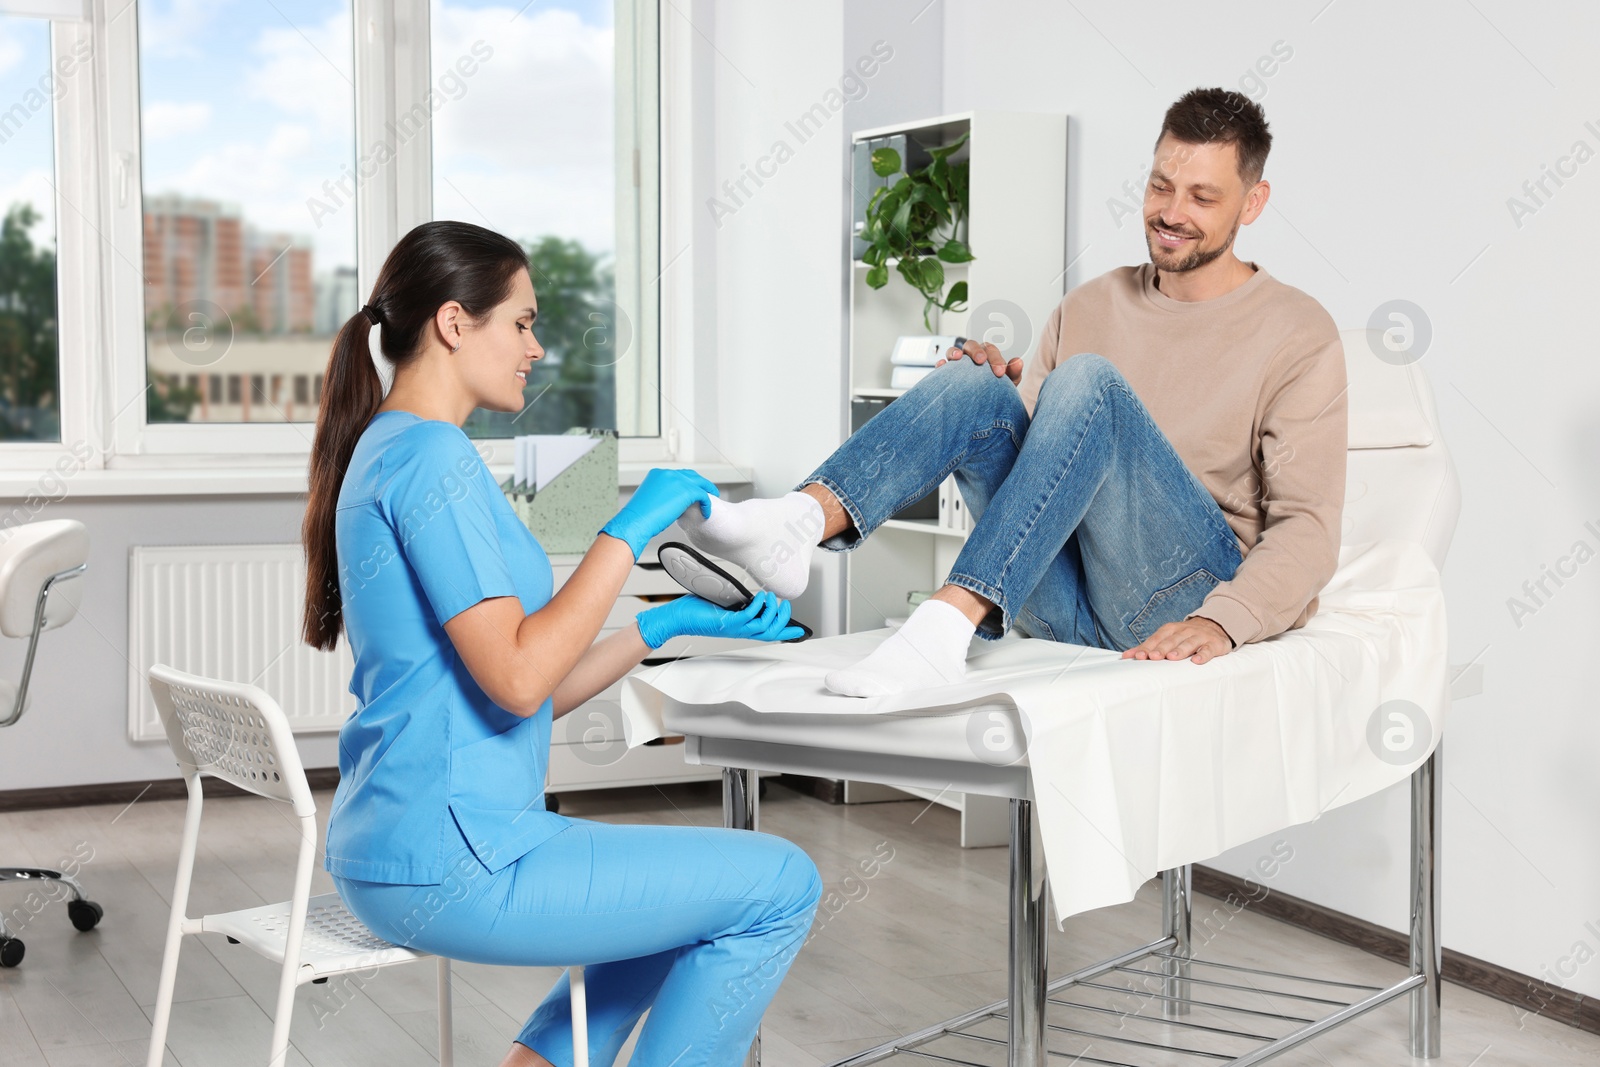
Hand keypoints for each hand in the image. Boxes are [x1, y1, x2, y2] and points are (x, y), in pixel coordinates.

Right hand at [600, 468, 720, 558]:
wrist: (636, 521)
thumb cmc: (639, 516)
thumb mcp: (650, 498)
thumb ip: (662, 494)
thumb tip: (673, 501)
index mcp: (657, 474)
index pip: (677, 475)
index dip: (687, 483)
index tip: (692, 491)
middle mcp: (668, 473)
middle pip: (690, 475)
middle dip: (699, 484)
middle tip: (707, 492)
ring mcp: (678, 480)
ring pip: (699, 483)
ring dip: (707, 491)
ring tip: (712, 499)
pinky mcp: (686, 491)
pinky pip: (703, 495)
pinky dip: (707, 504)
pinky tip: (706, 512)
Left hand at [636, 591, 805, 649]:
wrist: (677, 618)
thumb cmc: (695, 611)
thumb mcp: (723, 605)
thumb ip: (737, 602)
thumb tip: (748, 594)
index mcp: (740, 628)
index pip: (767, 634)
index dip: (784, 632)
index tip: (799, 630)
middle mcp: (739, 631)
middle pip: (770, 633)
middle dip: (783, 620)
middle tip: (786, 606)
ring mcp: (733, 628)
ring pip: (762, 627)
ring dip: (771, 612)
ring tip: (771, 597)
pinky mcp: (725, 622)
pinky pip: (748, 617)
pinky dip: (757, 606)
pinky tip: (758, 596)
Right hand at [936, 338, 1022, 384]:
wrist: (983, 407)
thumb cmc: (996, 390)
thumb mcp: (1008, 384)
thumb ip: (1014, 373)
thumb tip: (1018, 361)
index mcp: (988, 355)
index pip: (991, 351)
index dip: (996, 359)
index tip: (999, 372)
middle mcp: (971, 356)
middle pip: (972, 345)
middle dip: (976, 351)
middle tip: (981, 361)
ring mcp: (958, 363)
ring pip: (954, 351)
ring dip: (955, 352)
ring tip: (957, 358)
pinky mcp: (946, 373)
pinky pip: (942, 365)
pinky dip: (941, 364)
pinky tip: (941, 366)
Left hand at [1121, 616, 1233, 664]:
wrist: (1215, 625)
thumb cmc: (1184, 636)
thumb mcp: (1168, 638)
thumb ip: (1149, 647)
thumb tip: (1126, 656)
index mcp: (1171, 630)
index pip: (1156, 638)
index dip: (1147, 647)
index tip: (1137, 656)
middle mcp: (1184, 631)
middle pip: (1171, 641)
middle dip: (1161, 649)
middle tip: (1152, 657)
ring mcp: (1199, 637)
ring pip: (1188, 643)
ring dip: (1180, 650)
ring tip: (1172, 658)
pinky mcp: (1214, 644)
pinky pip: (1208, 650)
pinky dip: (1203, 655)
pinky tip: (1197, 661)